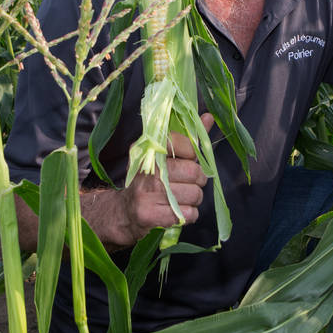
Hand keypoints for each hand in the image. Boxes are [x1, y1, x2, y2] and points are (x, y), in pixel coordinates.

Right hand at [117, 113, 213, 244]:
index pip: (185, 144)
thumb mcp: (162, 155)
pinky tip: (176, 210)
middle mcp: (147, 168)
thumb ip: (187, 138)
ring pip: (194, 194)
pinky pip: (188, 214)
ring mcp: (147, 192)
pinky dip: (188, 215)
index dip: (192, 154)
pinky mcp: (150, 215)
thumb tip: (209, 117)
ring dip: (194, 199)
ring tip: (181, 198)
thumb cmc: (148, 180)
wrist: (123, 212)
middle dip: (197, 180)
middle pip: (194, 172)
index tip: (186, 160)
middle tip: (188, 182)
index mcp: (149, 148)